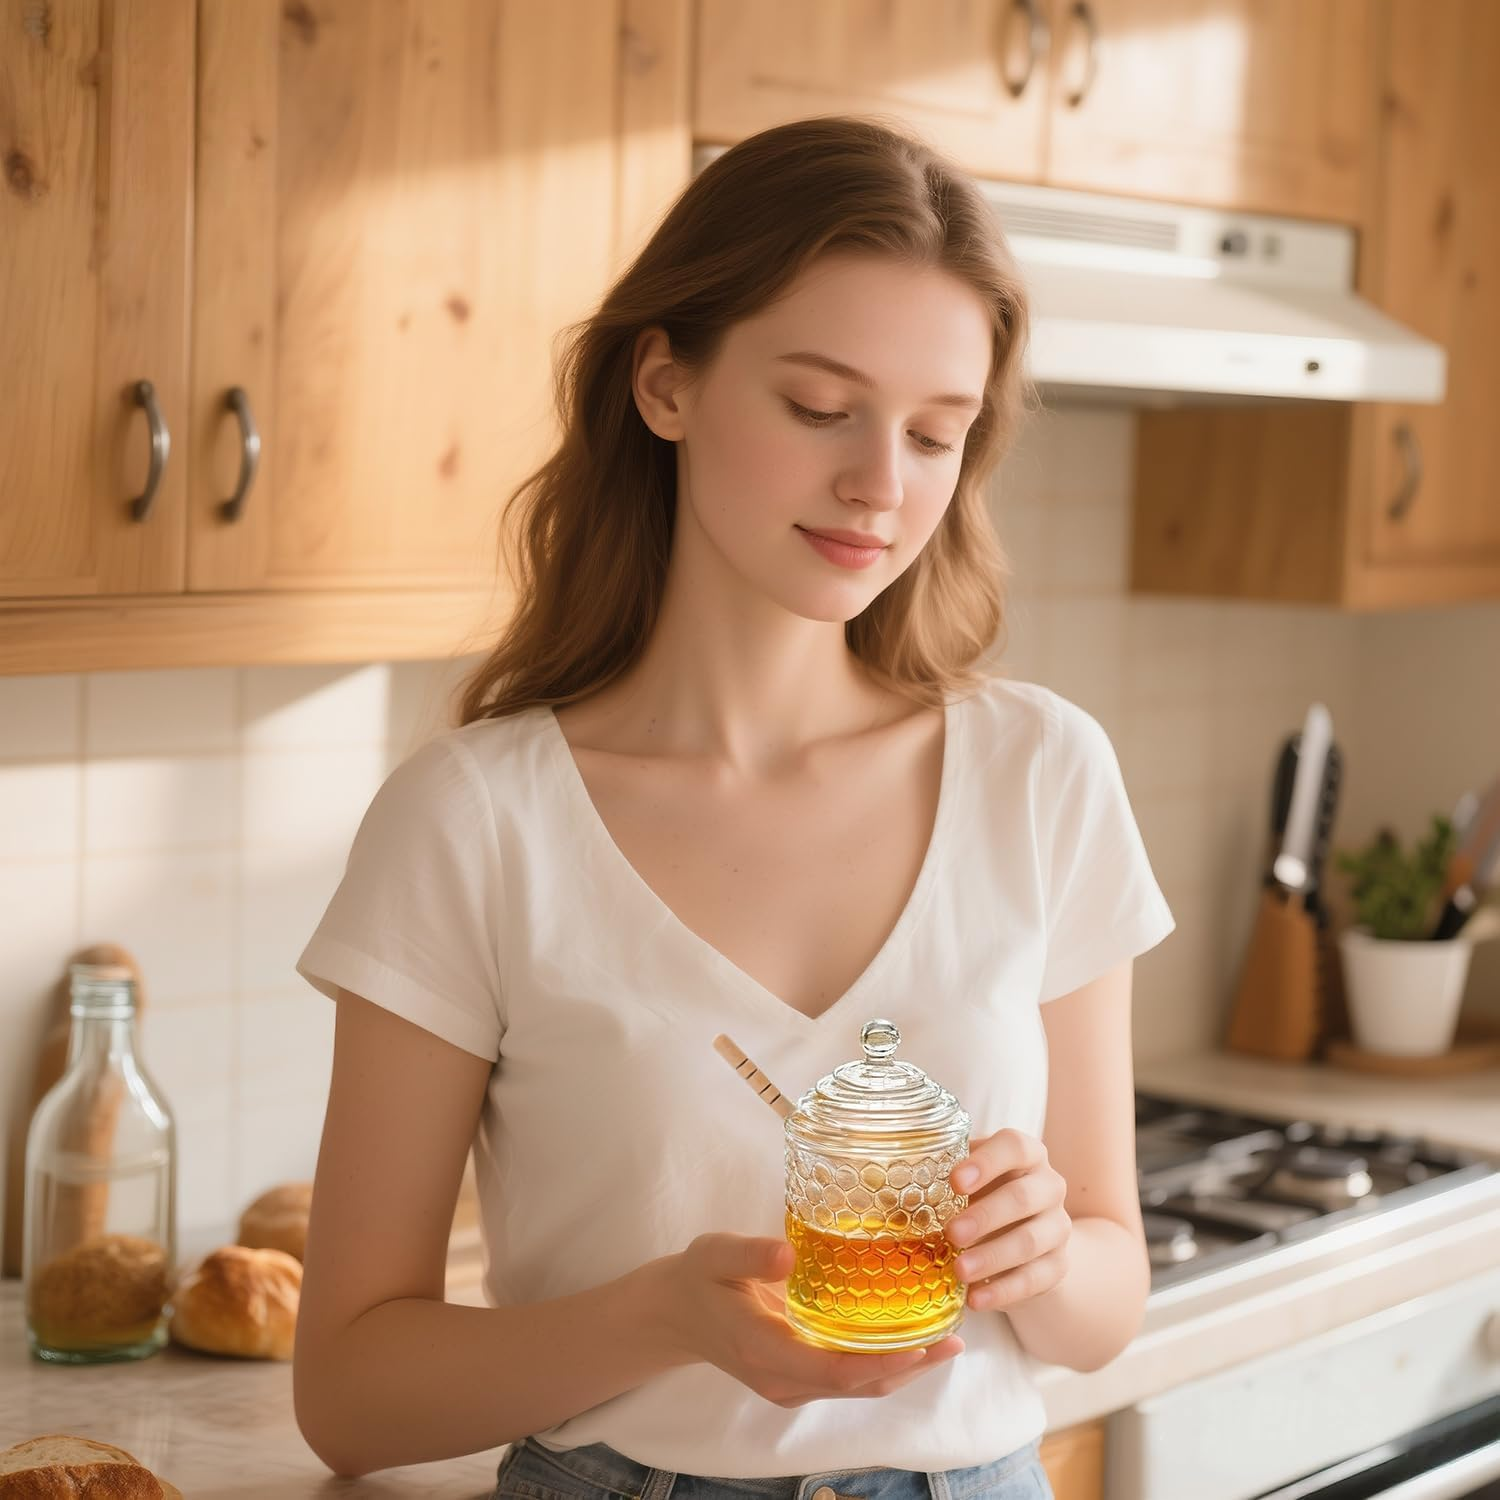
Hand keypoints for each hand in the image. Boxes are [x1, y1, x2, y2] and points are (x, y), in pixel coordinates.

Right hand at [658, 1233, 963, 1408]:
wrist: (675, 1314)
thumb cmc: (698, 1277)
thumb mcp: (715, 1254)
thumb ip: (749, 1253)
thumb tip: (789, 1252)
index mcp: (764, 1350)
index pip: (832, 1370)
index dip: (880, 1363)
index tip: (921, 1344)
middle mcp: (782, 1379)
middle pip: (857, 1385)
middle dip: (909, 1367)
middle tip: (954, 1340)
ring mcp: (790, 1385)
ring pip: (857, 1387)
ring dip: (903, 1370)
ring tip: (947, 1341)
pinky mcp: (797, 1379)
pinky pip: (848, 1379)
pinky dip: (883, 1364)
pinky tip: (910, 1339)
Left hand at [944, 1129, 1071, 1310]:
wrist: (1027, 1235)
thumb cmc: (983, 1195)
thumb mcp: (965, 1180)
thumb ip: (934, 1177)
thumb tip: (876, 1186)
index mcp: (1026, 1154)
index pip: (1014, 1146)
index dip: (987, 1162)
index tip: (955, 1181)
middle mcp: (1048, 1186)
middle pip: (1023, 1196)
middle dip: (986, 1216)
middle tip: (952, 1233)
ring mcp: (1057, 1226)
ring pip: (1031, 1241)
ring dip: (993, 1257)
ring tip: (959, 1271)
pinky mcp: (1059, 1265)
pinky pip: (1036, 1279)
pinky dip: (1004, 1291)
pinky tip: (976, 1300)